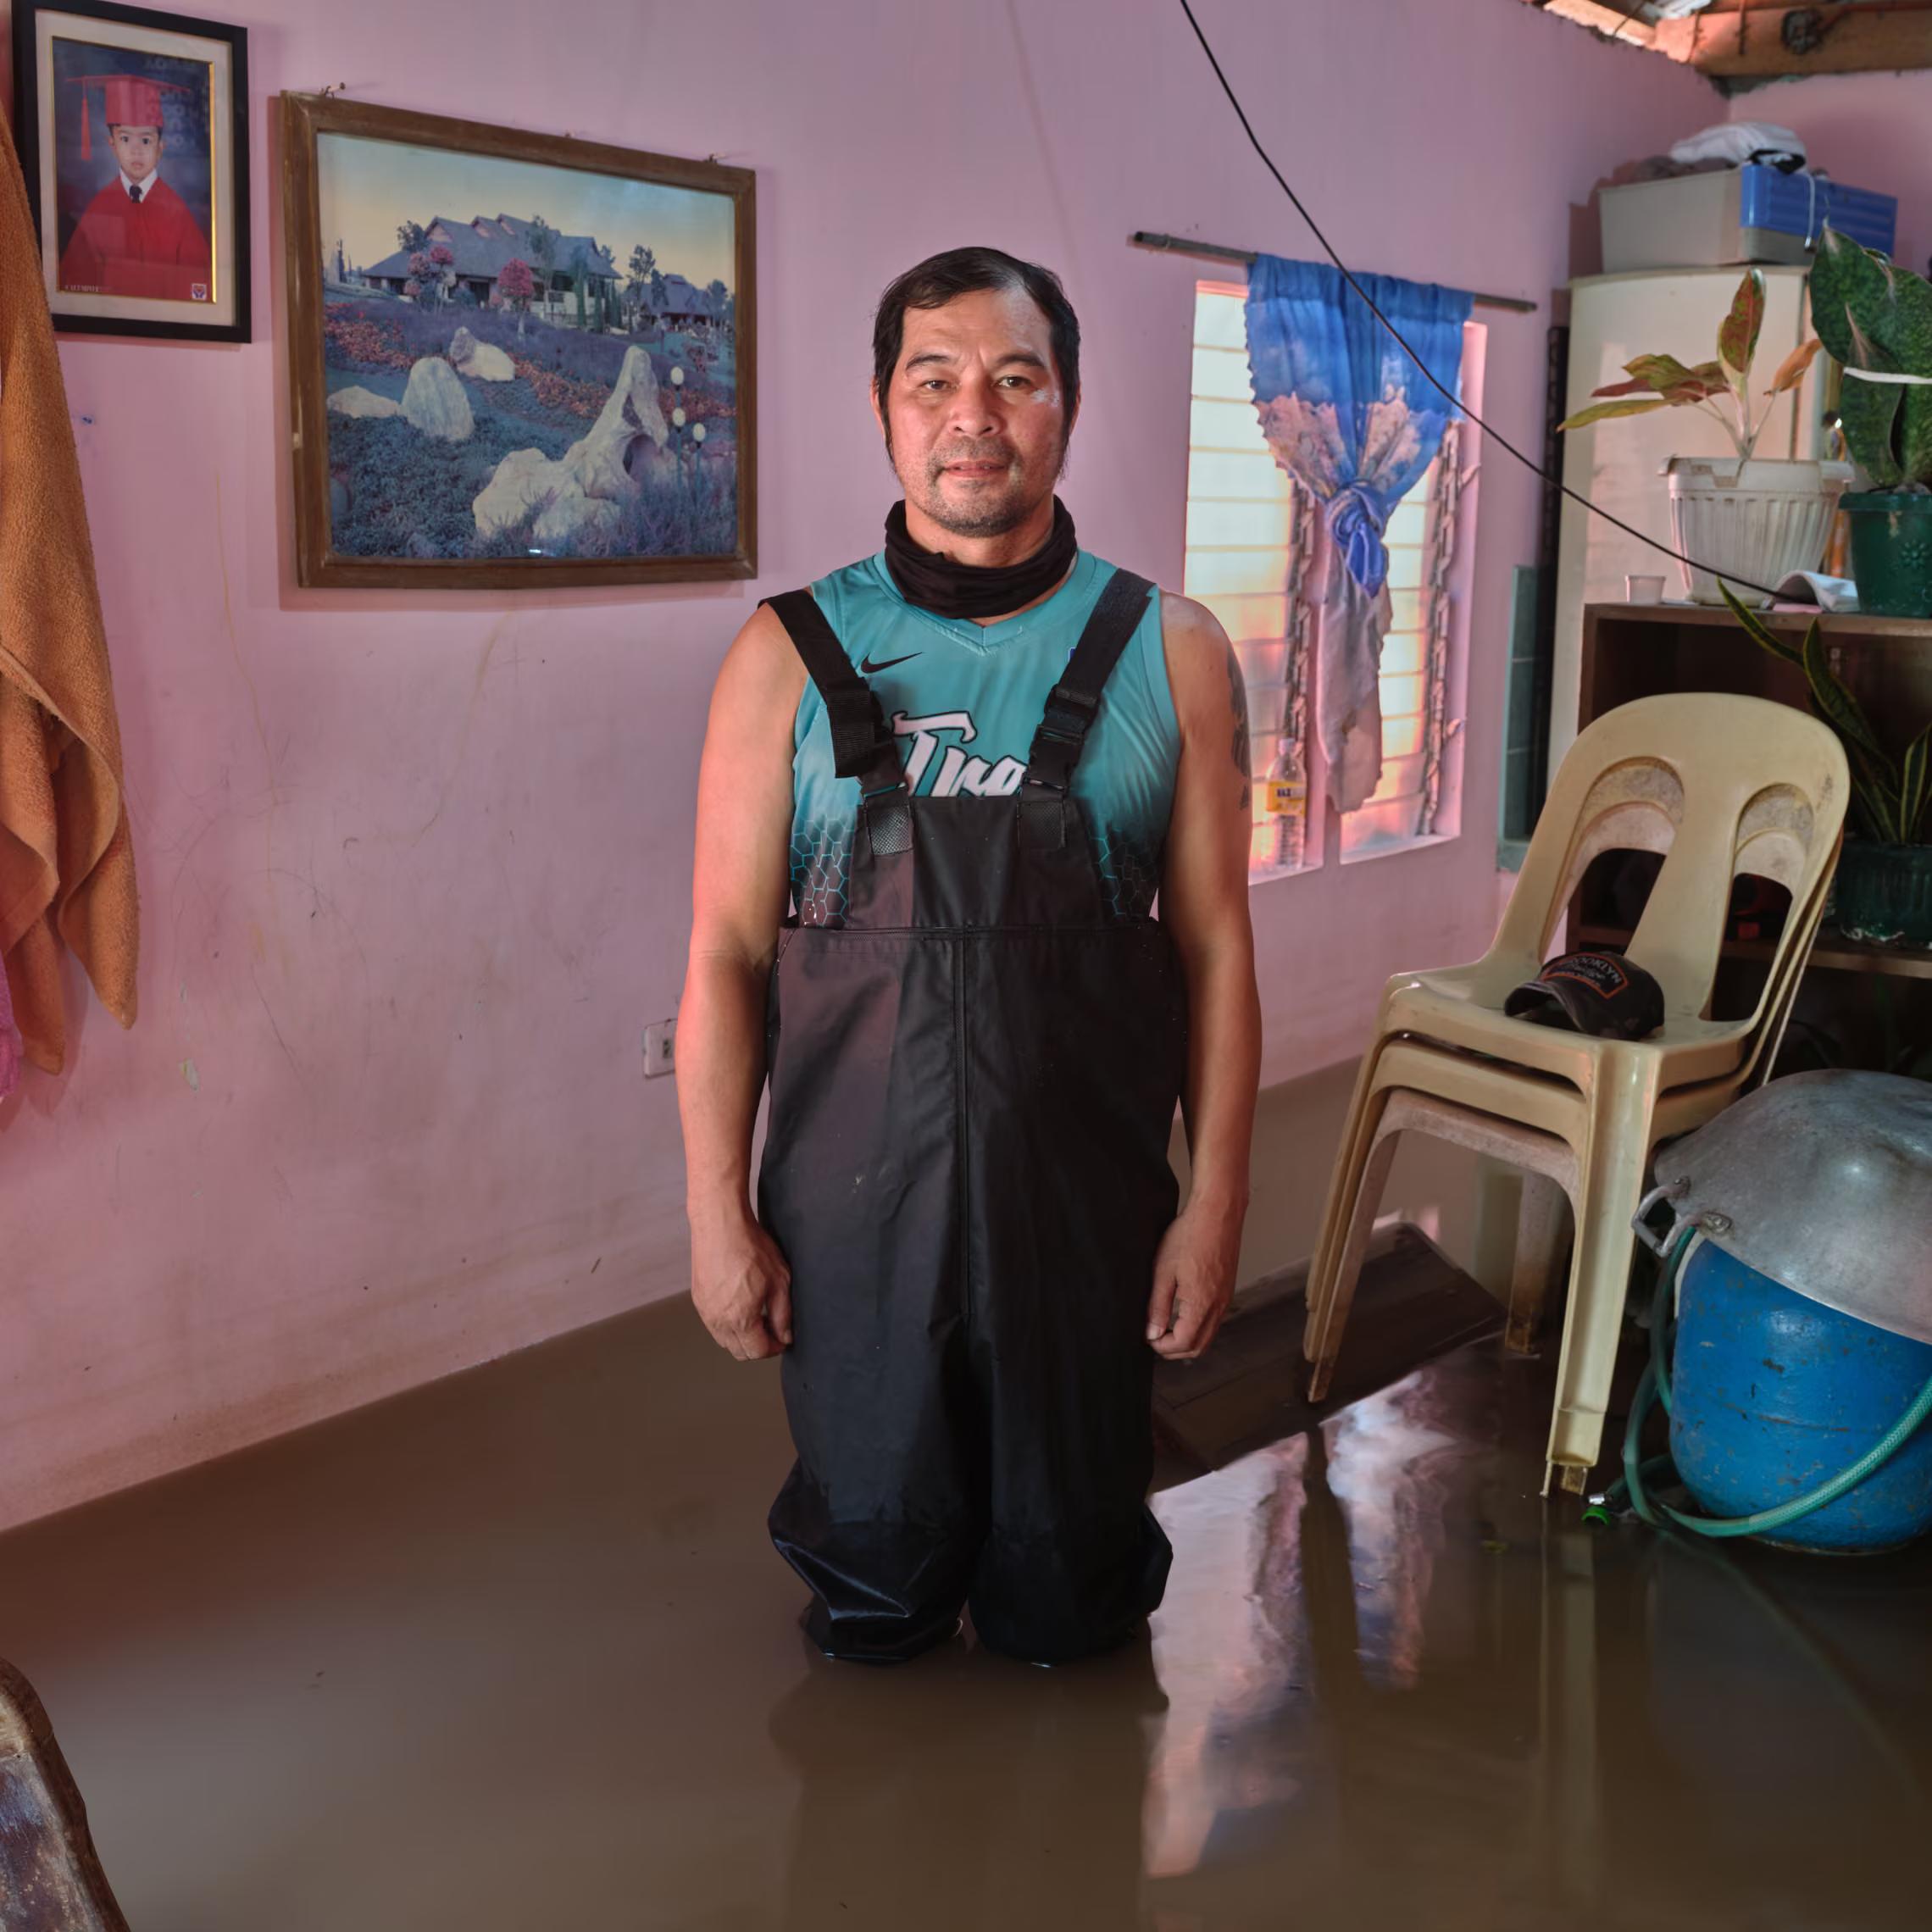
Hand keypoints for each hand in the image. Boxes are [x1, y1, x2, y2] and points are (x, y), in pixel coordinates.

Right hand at [690, 1205, 792, 1359]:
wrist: (720, 1225)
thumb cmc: (750, 1247)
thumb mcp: (779, 1281)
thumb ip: (783, 1315)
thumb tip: (785, 1336)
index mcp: (740, 1319)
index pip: (758, 1351)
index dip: (775, 1348)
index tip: (783, 1337)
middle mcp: (718, 1321)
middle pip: (739, 1351)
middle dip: (758, 1345)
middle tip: (772, 1327)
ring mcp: (705, 1311)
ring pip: (725, 1340)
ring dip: (742, 1336)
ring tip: (757, 1314)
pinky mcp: (698, 1299)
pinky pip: (714, 1324)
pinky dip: (728, 1324)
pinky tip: (740, 1304)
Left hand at [1145, 1199, 1241, 1360]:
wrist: (1218, 1212)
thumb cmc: (1190, 1235)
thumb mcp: (1163, 1271)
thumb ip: (1157, 1306)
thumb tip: (1152, 1333)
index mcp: (1201, 1304)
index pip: (1183, 1343)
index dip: (1162, 1346)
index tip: (1147, 1336)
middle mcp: (1218, 1306)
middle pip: (1198, 1347)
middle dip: (1174, 1349)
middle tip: (1154, 1337)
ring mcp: (1226, 1299)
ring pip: (1208, 1335)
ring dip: (1187, 1339)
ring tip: (1165, 1326)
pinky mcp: (1227, 1290)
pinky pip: (1214, 1320)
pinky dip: (1198, 1326)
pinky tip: (1182, 1313)